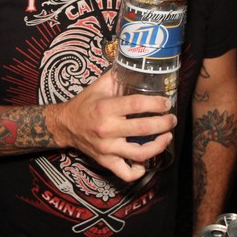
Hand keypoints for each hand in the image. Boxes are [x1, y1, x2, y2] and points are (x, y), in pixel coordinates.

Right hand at [47, 68, 175, 181]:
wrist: (65, 125)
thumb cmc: (85, 104)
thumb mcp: (99, 86)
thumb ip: (118, 76)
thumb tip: (138, 64)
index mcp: (106, 108)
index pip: (137, 104)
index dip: (156, 104)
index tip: (166, 103)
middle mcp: (107, 129)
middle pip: (143, 128)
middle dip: (164, 124)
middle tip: (172, 119)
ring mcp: (106, 148)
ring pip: (139, 153)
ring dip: (159, 146)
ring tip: (167, 137)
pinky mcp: (106, 161)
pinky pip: (125, 173)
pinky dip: (138, 171)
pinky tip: (146, 162)